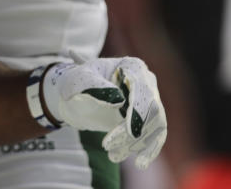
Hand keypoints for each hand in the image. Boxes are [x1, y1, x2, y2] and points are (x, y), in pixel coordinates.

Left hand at [41, 57, 167, 169]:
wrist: (75, 94)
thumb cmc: (77, 82)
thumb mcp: (79, 81)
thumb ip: (96, 87)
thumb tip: (119, 100)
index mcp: (132, 67)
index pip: (143, 93)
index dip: (139, 113)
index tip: (130, 133)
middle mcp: (146, 82)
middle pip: (152, 111)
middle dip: (133, 133)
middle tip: (108, 146)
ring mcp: (149, 99)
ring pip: (154, 127)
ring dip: (136, 144)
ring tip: (112, 156)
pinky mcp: (146, 117)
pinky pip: (156, 135)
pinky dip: (149, 149)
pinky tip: (140, 163)